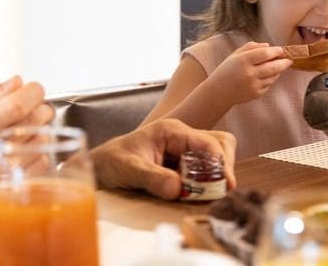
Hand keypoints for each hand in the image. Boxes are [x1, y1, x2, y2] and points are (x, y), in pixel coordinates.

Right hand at [0, 76, 53, 226]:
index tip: (34, 90)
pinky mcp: (8, 192)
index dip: (34, 92)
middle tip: (35, 108)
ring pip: (42, 142)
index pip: (18, 104)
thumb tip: (16, 82)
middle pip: (35, 121)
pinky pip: (41, 167)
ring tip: (28, 130)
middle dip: (42, 108)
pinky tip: (27, 151)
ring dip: (41, 130)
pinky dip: (40, 154)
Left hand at [90, 118, 235, 199]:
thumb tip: (178, 189)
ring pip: (216, 157)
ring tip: (208, 195)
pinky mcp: (183, 164)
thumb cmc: (112, 161)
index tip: (226, 184)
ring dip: (217, 176)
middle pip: (219, 144)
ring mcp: (184, 150)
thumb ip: (153, 178)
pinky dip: (208, 183)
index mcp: (171, 131)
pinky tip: (198, 196)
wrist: (101, 167)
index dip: (221, 162)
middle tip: (220, 192)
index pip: (208, 141)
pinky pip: (206, 170)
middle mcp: (182, 137)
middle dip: (224, 167)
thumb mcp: (129, 169)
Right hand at [209, 42, 291, 103]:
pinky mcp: (256, 94)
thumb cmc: (226, 70)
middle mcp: (249, 73)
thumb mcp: (235, 54)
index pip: (265, 54)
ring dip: (277, 71)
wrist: (219, 91)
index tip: (280, 50)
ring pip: (273, 76)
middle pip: (274, 66)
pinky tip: (263, 77)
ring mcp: (254, 85)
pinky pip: (268, 85)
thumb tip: (268, 46)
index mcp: (243, 60)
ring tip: (275, 67)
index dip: (276, 51)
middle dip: (284, 62)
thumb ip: (251, 47)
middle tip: (289, 60)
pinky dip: (269, 80)